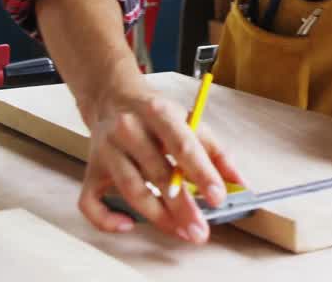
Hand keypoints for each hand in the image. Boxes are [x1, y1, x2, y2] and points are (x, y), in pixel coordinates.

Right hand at [77, 81, 243, 243]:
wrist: (113, 98)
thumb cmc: (156, 114)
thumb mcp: (190, 120)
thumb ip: (216, 151)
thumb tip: (239, 182)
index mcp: (158, 113)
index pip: (183, 145)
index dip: (202, 173)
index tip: (218, 197)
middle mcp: (129, 129)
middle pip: (158, 173)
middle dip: (182, 206)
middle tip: (200, 230)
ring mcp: (107, 151)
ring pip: (131, 190)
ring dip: (158, 217)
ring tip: (181, 232)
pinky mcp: (91, 170)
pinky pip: (91, 202)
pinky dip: (106, 219)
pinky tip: (128, 225)